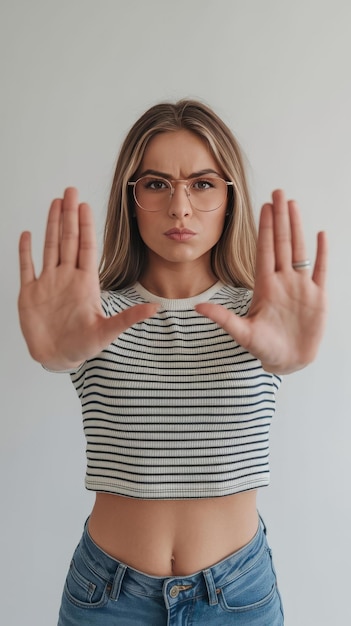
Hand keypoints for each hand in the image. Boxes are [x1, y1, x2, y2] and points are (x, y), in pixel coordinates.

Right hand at [18, 188, 158, 369]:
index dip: (84, 226)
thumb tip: (155, 309)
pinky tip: (27, 234)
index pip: (85, 247)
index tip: (85, 205)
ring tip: (54, 203)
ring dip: (51, 225)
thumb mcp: (108, 331)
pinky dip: (25, 251)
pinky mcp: (30, 294)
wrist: (59, 357)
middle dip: (68, 215)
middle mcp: (66, 278)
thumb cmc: (84, 345)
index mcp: (85, 283)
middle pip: (67, 240)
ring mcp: (48, 283)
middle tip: (70, 191)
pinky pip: (27, 267)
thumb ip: (129, 318)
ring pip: (49, 247)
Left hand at [195, 190, 327, 373]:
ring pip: (299, 250)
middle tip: (278, 192)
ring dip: (297, 228)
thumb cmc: (264, 348)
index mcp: (264, 286)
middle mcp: (282, 281)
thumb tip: (198, 308)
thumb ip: (223, 319)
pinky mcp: (317, 297)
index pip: (264, 251)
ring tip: (294, 205)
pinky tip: (320, 234)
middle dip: (280, 218)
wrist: (287, 361)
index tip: (262, 207)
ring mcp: (300, 287)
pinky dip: (322, 253)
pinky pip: (320, 269)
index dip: (264, 228)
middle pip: (282, 243)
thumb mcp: (242, 333)